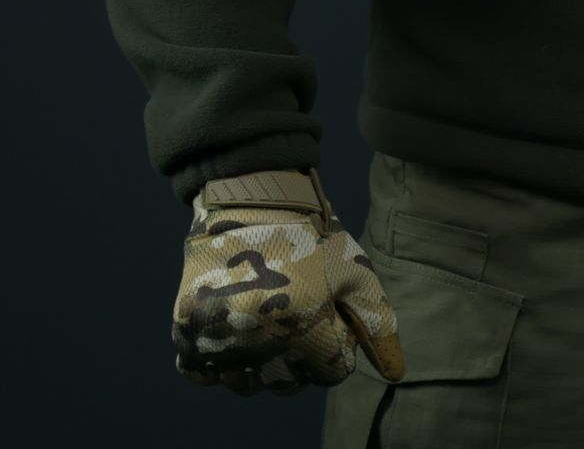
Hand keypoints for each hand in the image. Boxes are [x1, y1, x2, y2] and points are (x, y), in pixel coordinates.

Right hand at [171, 168, 404, 395]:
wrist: (253, 198)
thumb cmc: (313, 236)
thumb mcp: (355, 271)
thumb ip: (378, 323)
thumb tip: (396, 373)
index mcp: (305, 323)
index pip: (331, 372)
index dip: (336, 347)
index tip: (327, 318)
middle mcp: (257, 337)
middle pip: (285, 385)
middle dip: (299, 362)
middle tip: (297, 323)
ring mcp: (217, 334)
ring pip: (242, 384)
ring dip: (258, 368)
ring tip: (267, 329)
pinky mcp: (187, 328)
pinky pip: (199, 371)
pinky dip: (215, 364)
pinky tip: (233, 337)